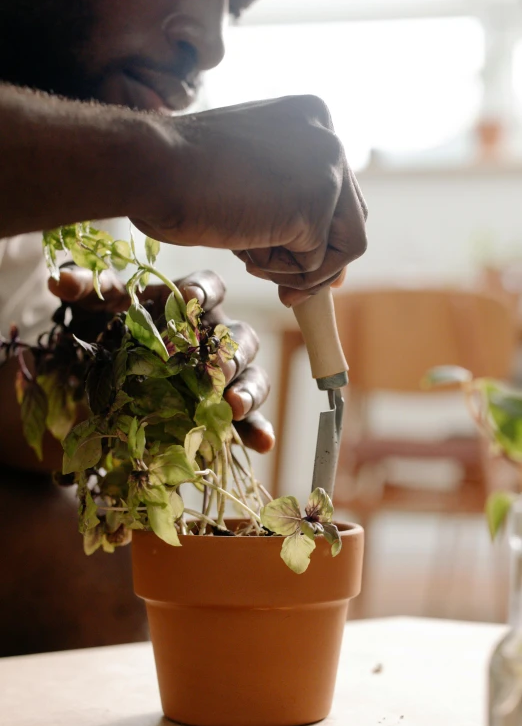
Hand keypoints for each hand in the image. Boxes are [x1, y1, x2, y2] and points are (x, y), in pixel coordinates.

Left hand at [49, 268, 274, 453]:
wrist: (103, 379)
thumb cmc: (107, 334)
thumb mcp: (94, 311)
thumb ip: (84, 290)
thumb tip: (59, 280)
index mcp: (188, 305)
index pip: (209, 287)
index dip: (203, 291)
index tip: (188, 299)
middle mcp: (214, 336)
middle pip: (239, 335)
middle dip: (230, 351)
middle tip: (216, 367)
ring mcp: (222, 375)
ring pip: (251, 374)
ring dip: (248, 389)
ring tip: (235, 406)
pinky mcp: (222, 411)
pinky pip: (247, 420)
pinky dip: (256, 431)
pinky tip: (262, 445)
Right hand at [131, 95, 367, 306]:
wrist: (152, 168)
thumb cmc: (180, 175)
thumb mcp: (250, 182)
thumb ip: (292, 207)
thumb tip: (337, 270)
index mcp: (312, 118)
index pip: (339, 192)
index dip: (322, 236)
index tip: (298, 264)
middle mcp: (329, 136)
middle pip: (351, 220)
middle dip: (317, 260)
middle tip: (287, 289)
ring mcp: (327, 167)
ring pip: (343, 247)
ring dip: (297, 268)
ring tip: (250, 258)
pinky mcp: (316, 204)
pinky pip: (313, 264)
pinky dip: (278, 271)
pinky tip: (243, 245)